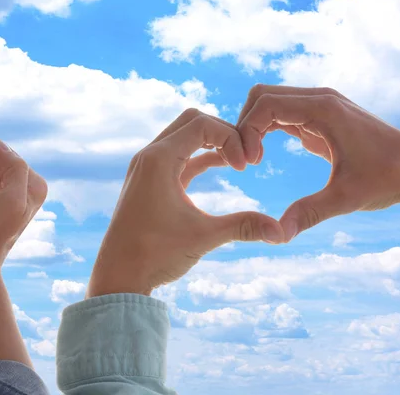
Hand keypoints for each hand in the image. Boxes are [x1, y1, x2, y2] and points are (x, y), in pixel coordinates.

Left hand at [87, 109, 284, 296]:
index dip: (232, 138)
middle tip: (246, 158)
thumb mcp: (203, 237)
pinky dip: (201, 157)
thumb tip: (282, 231)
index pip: (202, 124)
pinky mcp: (149, 182)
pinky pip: (179, 157)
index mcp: (157, 159)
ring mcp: (146, 168)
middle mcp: (148, 156)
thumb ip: (243, 226)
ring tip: (240, 162)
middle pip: (192, 122)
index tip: (247, 168)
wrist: (117, 277)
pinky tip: (224, 166)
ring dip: (212, 144)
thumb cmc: (154, 254)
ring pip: (184, 137)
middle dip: (223, 133)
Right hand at [237, 85, 399, 240]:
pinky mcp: (319, 118)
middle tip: (245, 161)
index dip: (247, 131)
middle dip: (244, 125)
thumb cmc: (387, 179)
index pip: (266, 104)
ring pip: (269, 102)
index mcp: (323, 109)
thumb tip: (278, 236)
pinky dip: (264, 130)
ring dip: (252, 127)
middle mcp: (319, 99)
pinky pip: (281, 114)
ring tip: (251, 160)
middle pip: (262, 95)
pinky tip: (262, 156)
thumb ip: (309, 213)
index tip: (249, 165)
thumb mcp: (346, 198)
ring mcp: (319, 106)